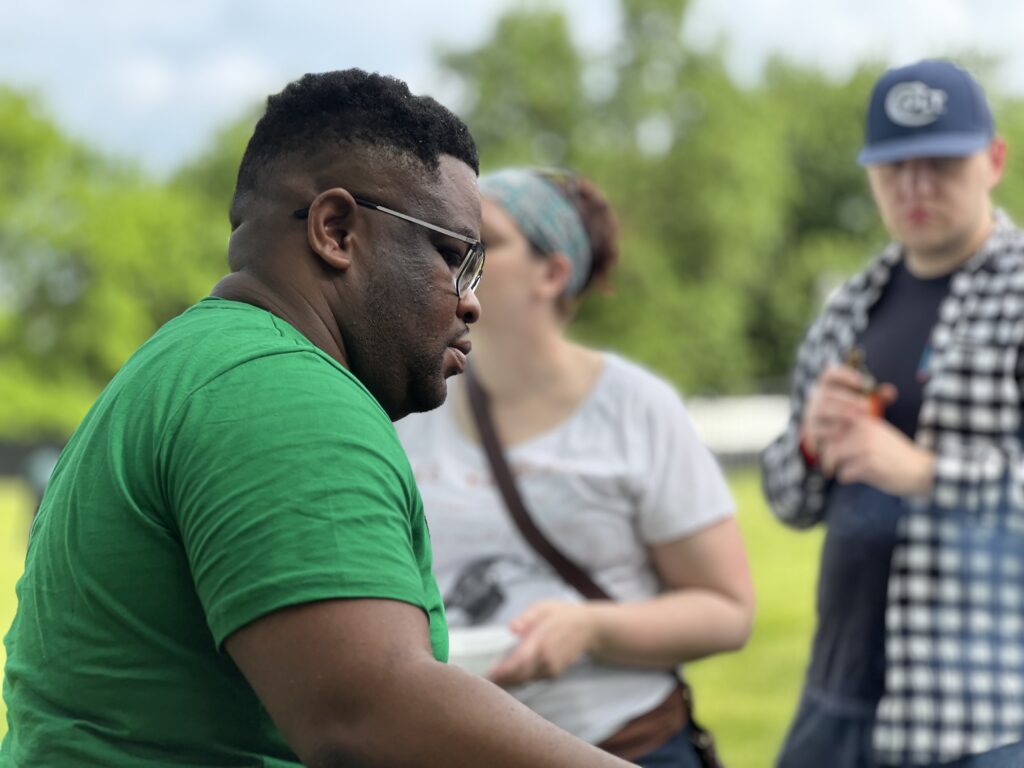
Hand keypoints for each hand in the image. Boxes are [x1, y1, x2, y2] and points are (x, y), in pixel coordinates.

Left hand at [486, 600, 599, 686]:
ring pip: (525, 680)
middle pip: (520, 676)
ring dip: (509, 682)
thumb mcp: (544, 607)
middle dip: (501, 680)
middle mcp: (547, 658)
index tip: (489, 674)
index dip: (503, 671)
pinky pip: (532, 679)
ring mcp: (552, 668)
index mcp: (542, 641)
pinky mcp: (554, 674)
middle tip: (484, 679)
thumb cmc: (563, 615)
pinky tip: (509, 677)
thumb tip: (511, 628)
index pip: (519, 661)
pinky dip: (519, 680)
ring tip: (493, 679)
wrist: (589, 628)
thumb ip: (527, 617)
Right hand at [802, 365, 895, 456]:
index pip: (830, 375)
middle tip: (867, 405)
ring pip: (823, 410)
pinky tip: (848, 431)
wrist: (830, 437)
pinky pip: (820, 429)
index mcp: (828, 387)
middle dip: (848, 399)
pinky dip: (834, 430)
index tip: (863, 382)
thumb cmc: (850, 414)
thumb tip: (891, 391)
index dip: (844, 375)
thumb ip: (876, 396)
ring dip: (842, 413)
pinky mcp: (812, 431)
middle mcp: (817, 398)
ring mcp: (813, 414)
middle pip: (827, 393)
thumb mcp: (862, 402)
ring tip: (860, 418)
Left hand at [820, 415, 934, 496]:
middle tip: (828, 465)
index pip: (833, 426)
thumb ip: (856, 433)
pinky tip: (851, 478)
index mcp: (865, 422)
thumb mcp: (878, 435)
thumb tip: (826, 441)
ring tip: (835, 472)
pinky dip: (845, 477)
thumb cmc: (896, 455)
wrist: (922, 470)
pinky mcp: (869, 466)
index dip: (825, 438)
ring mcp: (866, 448)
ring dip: (832, 467)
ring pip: (833, 457)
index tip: (825, 448)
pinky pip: (844, 473)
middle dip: (826, 456)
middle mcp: (864, 432)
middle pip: (829, 442)